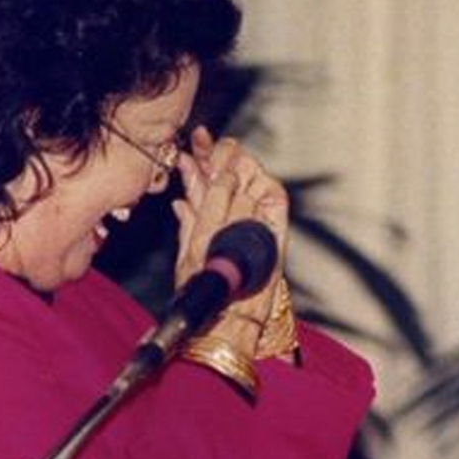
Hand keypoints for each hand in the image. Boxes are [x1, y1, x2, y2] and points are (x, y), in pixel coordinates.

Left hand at [172, 128, 288, 355]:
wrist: (227, 320)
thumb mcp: (188, 252)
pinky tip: (244, 174)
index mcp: (211, 217)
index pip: (208, 180)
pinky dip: (260, 182)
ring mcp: (258, 218)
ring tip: (221, 155)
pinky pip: (273, 196)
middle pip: (230, 172)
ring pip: (251, 177)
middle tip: (203, 139)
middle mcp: (235, 214)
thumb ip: (189, 221)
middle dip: (216, 154)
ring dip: (237, 162)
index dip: (200, 158)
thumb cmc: (204, 294)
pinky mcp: (277, 227)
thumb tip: (181, 191)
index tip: (192, 141)